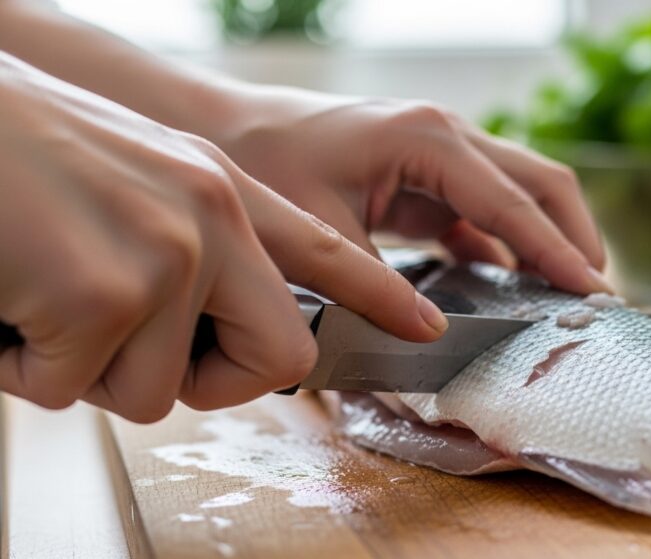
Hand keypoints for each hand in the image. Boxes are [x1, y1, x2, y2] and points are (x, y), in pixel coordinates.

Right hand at [0, 55, 446, 421]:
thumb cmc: (18, 153)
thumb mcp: (134, 178)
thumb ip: (196, 246)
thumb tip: (213, 334)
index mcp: (219, 188)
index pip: (325, 253)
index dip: (380, 297)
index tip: (426, 326)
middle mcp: (210, 215)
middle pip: (282, 359)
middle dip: (214, 382)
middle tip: (140, 355)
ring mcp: (165, 253)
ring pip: (157, 392)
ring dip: (88, 369)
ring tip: (42, 298)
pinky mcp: (103, 293)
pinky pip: (72, 391)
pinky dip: (24, 367)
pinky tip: (4, 304)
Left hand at [213, 89, 609, 293]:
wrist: (228, 129)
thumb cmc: (266, 162)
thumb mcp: (320, 230)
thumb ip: (378, 285)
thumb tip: (430, 335)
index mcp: (429, 139)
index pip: (514, 204)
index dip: (558, 252)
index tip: (595, 294)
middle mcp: (447, 136)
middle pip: (540, 184)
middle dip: (575, 238)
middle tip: (599, 298)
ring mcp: (442, 154)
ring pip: (521, 194)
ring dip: (549, 241)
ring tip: (571, 298)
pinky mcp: (428, 177)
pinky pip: (485, 213)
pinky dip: (507, 247)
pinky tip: (514, 288)